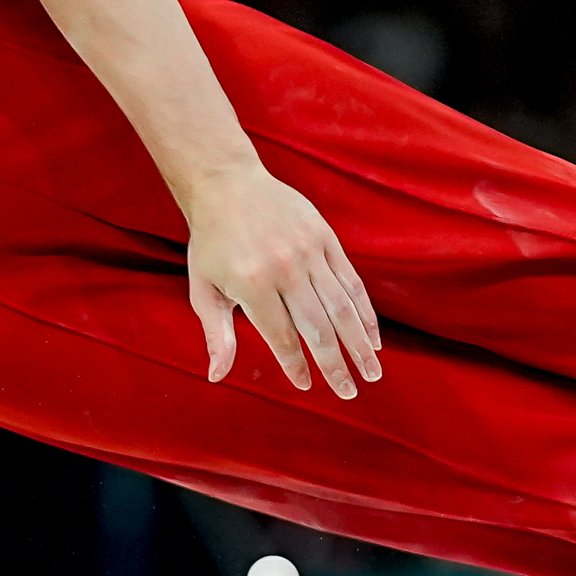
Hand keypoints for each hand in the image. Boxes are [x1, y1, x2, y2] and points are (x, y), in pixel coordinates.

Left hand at [185, 164, 384, 397]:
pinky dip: (364, 311)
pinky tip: (372, 336)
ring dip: (360, 343)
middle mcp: (285, 269)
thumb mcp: (203, 288)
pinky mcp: (325, 238)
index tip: (305, 385)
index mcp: (252, 285)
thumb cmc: (212, 242)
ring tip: (372, 372)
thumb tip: (217, 376)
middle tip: (348, 393)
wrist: (227, 183)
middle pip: (319, 328)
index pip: (282, 337)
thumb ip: (217, 334)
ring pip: (342, 307)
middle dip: (335, 365)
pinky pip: (350, 281)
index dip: (295, 365)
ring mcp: (308, 252)